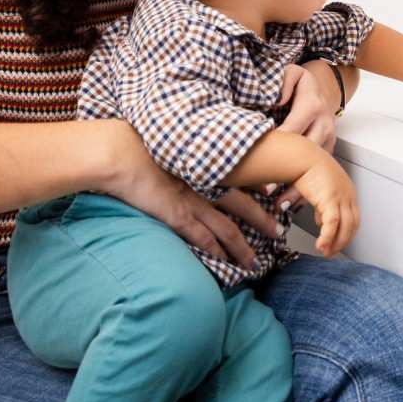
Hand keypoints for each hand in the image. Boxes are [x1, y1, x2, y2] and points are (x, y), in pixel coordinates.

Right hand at [102, 122, 280, 268]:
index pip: (246, 178)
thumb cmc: (146, 140)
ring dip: (243, 247)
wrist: (124, 151)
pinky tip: (226, 262)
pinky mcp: (178, 216)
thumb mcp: (179, 139)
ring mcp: (195, 201)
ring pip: (229, 229)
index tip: (275, 197)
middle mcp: (209, 182)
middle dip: (264, 221)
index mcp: (211, 162)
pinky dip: (218, 252)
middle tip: (279, 233)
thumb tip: (204, 150)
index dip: (262, 191)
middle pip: (246, 206)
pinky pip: (204, 239)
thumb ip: (194, 149)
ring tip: (254, 261)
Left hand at [268, 62, 339, 209]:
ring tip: (281, 205)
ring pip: (316, 168)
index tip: (264, 163)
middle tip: (268, 192)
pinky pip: (320, 173)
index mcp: (312, 106)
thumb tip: (277, 98)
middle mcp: (323, 124)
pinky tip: (292, 204)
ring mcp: (328, 139)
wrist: (325, 88)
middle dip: (289, 175)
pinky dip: (308, 188)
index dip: (280, 147)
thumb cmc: (300, 84)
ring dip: (299, 188)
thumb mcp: (292, 73)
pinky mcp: (329, 150)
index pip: (294, 128)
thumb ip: (283, 81)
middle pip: (307, 154)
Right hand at [288, 152, 358, 256]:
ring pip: (345, 227)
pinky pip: (332, 224)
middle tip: (331, 251)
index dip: (344, 231)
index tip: (334, 240)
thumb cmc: (307, 168)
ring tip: (325, 251)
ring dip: (336, 243)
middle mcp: (348, 194)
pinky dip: (327, 237)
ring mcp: (342, 196)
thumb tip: (319, 219)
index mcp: (347, 191)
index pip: (352, 217)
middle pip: (352, 225)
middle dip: (342, 241)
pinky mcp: (330, 199)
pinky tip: (320, 245)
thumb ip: (322, 205)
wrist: (302, 156)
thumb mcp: (318, 189)